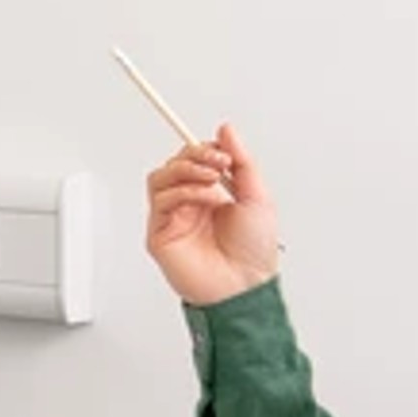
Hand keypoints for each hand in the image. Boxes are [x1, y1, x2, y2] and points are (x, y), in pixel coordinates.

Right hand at [144, 123, 282, 306]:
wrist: (245, 285)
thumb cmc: (253, 253)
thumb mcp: (257, 197)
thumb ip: (242, 162)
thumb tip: (227, 130)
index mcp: (212, 196)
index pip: (195, 160)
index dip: (204, 149)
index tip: (223, 151)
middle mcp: (190, 205)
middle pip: (175, 164)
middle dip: (195, 155)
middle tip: (218, 162)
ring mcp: (174, 218)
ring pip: (160, 177)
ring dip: (186, 170)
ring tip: (211, 179)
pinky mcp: (160, 233)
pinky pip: (160, 199)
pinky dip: (183, 191)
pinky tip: (205, 199)